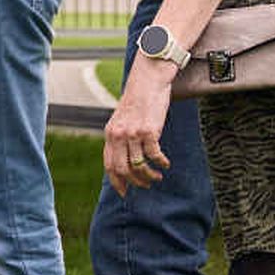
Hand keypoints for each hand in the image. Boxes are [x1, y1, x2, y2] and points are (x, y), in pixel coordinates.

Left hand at [102, 63, 175, 192]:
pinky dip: (161, 162)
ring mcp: (133, 133)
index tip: (124, 192)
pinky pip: (154, 155)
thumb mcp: (122, 120)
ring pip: (138, 165)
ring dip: (149, 175)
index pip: (109, 165)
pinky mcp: (148, 130)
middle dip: (135, 182)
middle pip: (122, 169)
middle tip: (146, 185)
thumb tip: (125, 160)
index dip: (116, 182)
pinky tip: (165, 163)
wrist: (148, 81)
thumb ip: (120, 138)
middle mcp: (118, 135)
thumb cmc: (138, 101)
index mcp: (110, 134)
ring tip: (157, 176)